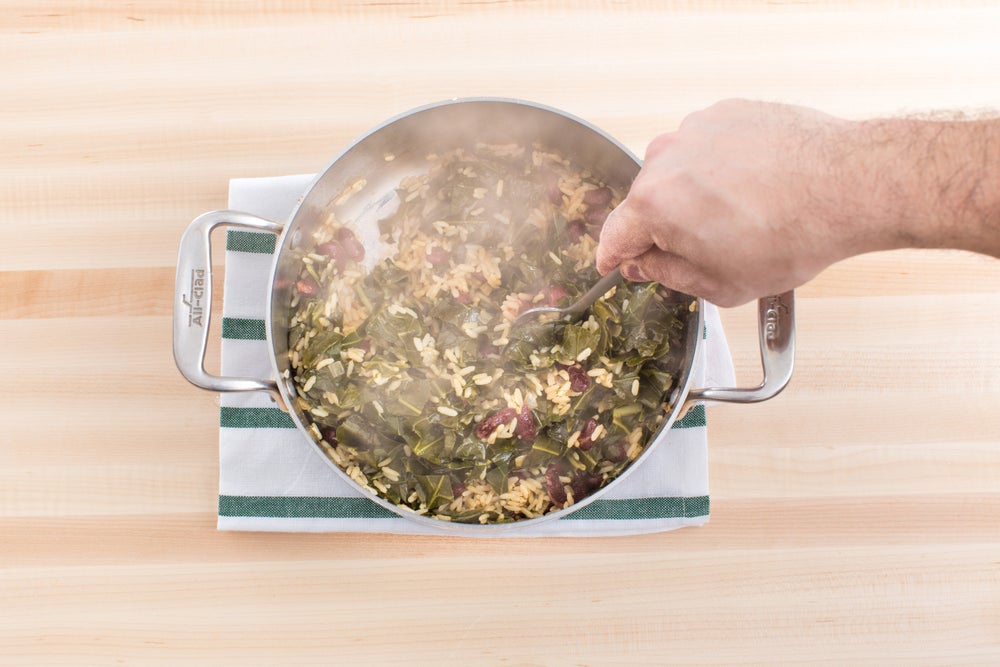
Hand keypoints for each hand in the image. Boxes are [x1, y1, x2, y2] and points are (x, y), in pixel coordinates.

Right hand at [596, 99, 861, 306]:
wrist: (849, 185)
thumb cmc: (791, 237)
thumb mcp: (720, 284)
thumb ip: (668, 275)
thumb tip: (644, 264)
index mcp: (654, 205)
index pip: (614, 236)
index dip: (614, 257)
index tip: (614, 263)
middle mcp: (666, 158)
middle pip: (646, 201)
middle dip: (664, 226)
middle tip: (702, 248)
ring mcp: (696, 130)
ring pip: (677, 171)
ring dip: (693, 194)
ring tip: (739, 215)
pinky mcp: (726, 112)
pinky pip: (707, 147)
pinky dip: (720, 167)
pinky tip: (754, 188)